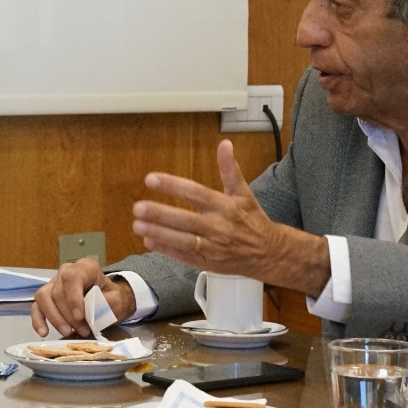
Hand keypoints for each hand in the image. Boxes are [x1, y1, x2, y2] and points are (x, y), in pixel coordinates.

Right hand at [30, 258, 135, 337]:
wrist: (109, 302)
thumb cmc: (112, 298)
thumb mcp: (118, 299)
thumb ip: (107, 302)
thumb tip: (92, 310)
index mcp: (85, 268)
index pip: (71, 277)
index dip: (72, 297)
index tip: (79, 316)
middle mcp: (66, 272)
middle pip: (57, 291)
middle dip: (68, 315)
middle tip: (84, 330)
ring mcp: (54, 283)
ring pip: (43, 297)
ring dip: (54, 318)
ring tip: (68, 332)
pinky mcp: (47, 298)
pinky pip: (37, 307)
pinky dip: (38, 320)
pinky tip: (44, 332)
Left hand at [132, 140, 325, 293]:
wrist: (270, 254)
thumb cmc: (253, 220)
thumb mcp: (244, 193)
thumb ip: (230, 169)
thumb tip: (225, 144)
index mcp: (225, 206)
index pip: (195, 193)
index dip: (173, 185)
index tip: (151, 179)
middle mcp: (218, 227)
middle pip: (185, 220)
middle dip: (160, 214)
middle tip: (138, 208)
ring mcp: (213, 247)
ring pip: (183, 241)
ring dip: (159, 234)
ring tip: (137, 226)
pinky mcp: (209, 263)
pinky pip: (185, 257)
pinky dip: (167, 250)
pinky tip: (149, 242)